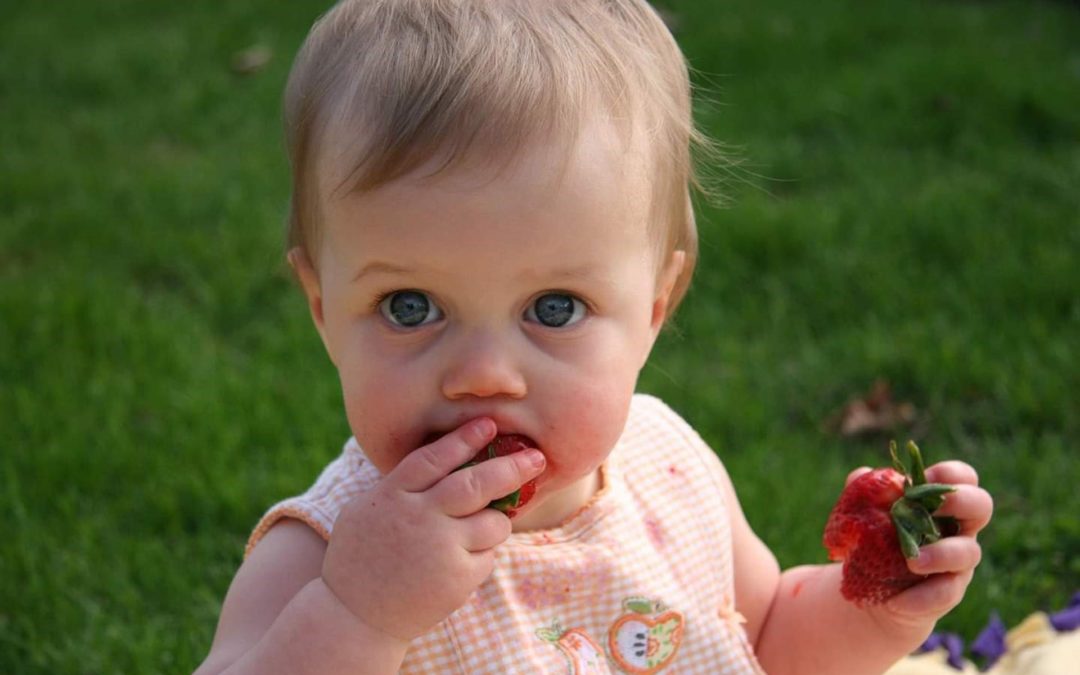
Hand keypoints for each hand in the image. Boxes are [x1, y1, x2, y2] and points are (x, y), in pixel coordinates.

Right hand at [321, 418, 544, 641]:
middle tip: (537, 458)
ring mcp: (440, 548)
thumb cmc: (359, 557)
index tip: (489, 423)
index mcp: (392, 495)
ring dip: (496, 523)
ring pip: (493, 523)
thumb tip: (441, 454)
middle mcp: (419, 517)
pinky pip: (487, 556)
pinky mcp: (457, 578)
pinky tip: (457, 565)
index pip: (435, 458)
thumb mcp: (364, 509)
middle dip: (512, 468)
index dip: (464, 439)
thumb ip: (400, 485)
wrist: (354, 617)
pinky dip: (481, 556)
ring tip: (479, 531)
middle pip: (476, 484)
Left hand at [878, 460, 992, 622]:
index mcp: (941, 504)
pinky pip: (946, 593)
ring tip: (912, 561)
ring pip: (969, 552)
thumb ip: (863, 492)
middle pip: (982, 505)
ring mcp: (958, 563)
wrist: (872, 592)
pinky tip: (897, 600)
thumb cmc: (874, 542)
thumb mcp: (864, 515)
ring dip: (942, 554)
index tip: (922, 479)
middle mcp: (957, 530)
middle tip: (933, 509)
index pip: (964, 477)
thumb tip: (862, 475)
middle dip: (962, 501)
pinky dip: (922, 596)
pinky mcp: (948, 593)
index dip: (950, 473)